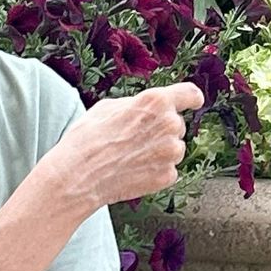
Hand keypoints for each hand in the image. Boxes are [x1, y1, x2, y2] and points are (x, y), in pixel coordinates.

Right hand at [41, 83, 206, 214]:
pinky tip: (133, 171)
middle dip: (161, 131)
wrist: (78, 175)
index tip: (193, 102)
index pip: (190, 94)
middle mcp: (170, 124)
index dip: (192, 99)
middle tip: (134, 140)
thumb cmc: (87, 139)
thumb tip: (146, 109)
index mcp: (156, 101)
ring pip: (174, 149)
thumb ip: (136, 104)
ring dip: (159, 152)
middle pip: (177, 125)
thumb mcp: (108, 107)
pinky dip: (154, 171)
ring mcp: (171, 152)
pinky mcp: (167, 175)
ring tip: (130, 157)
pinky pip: (168, 170)